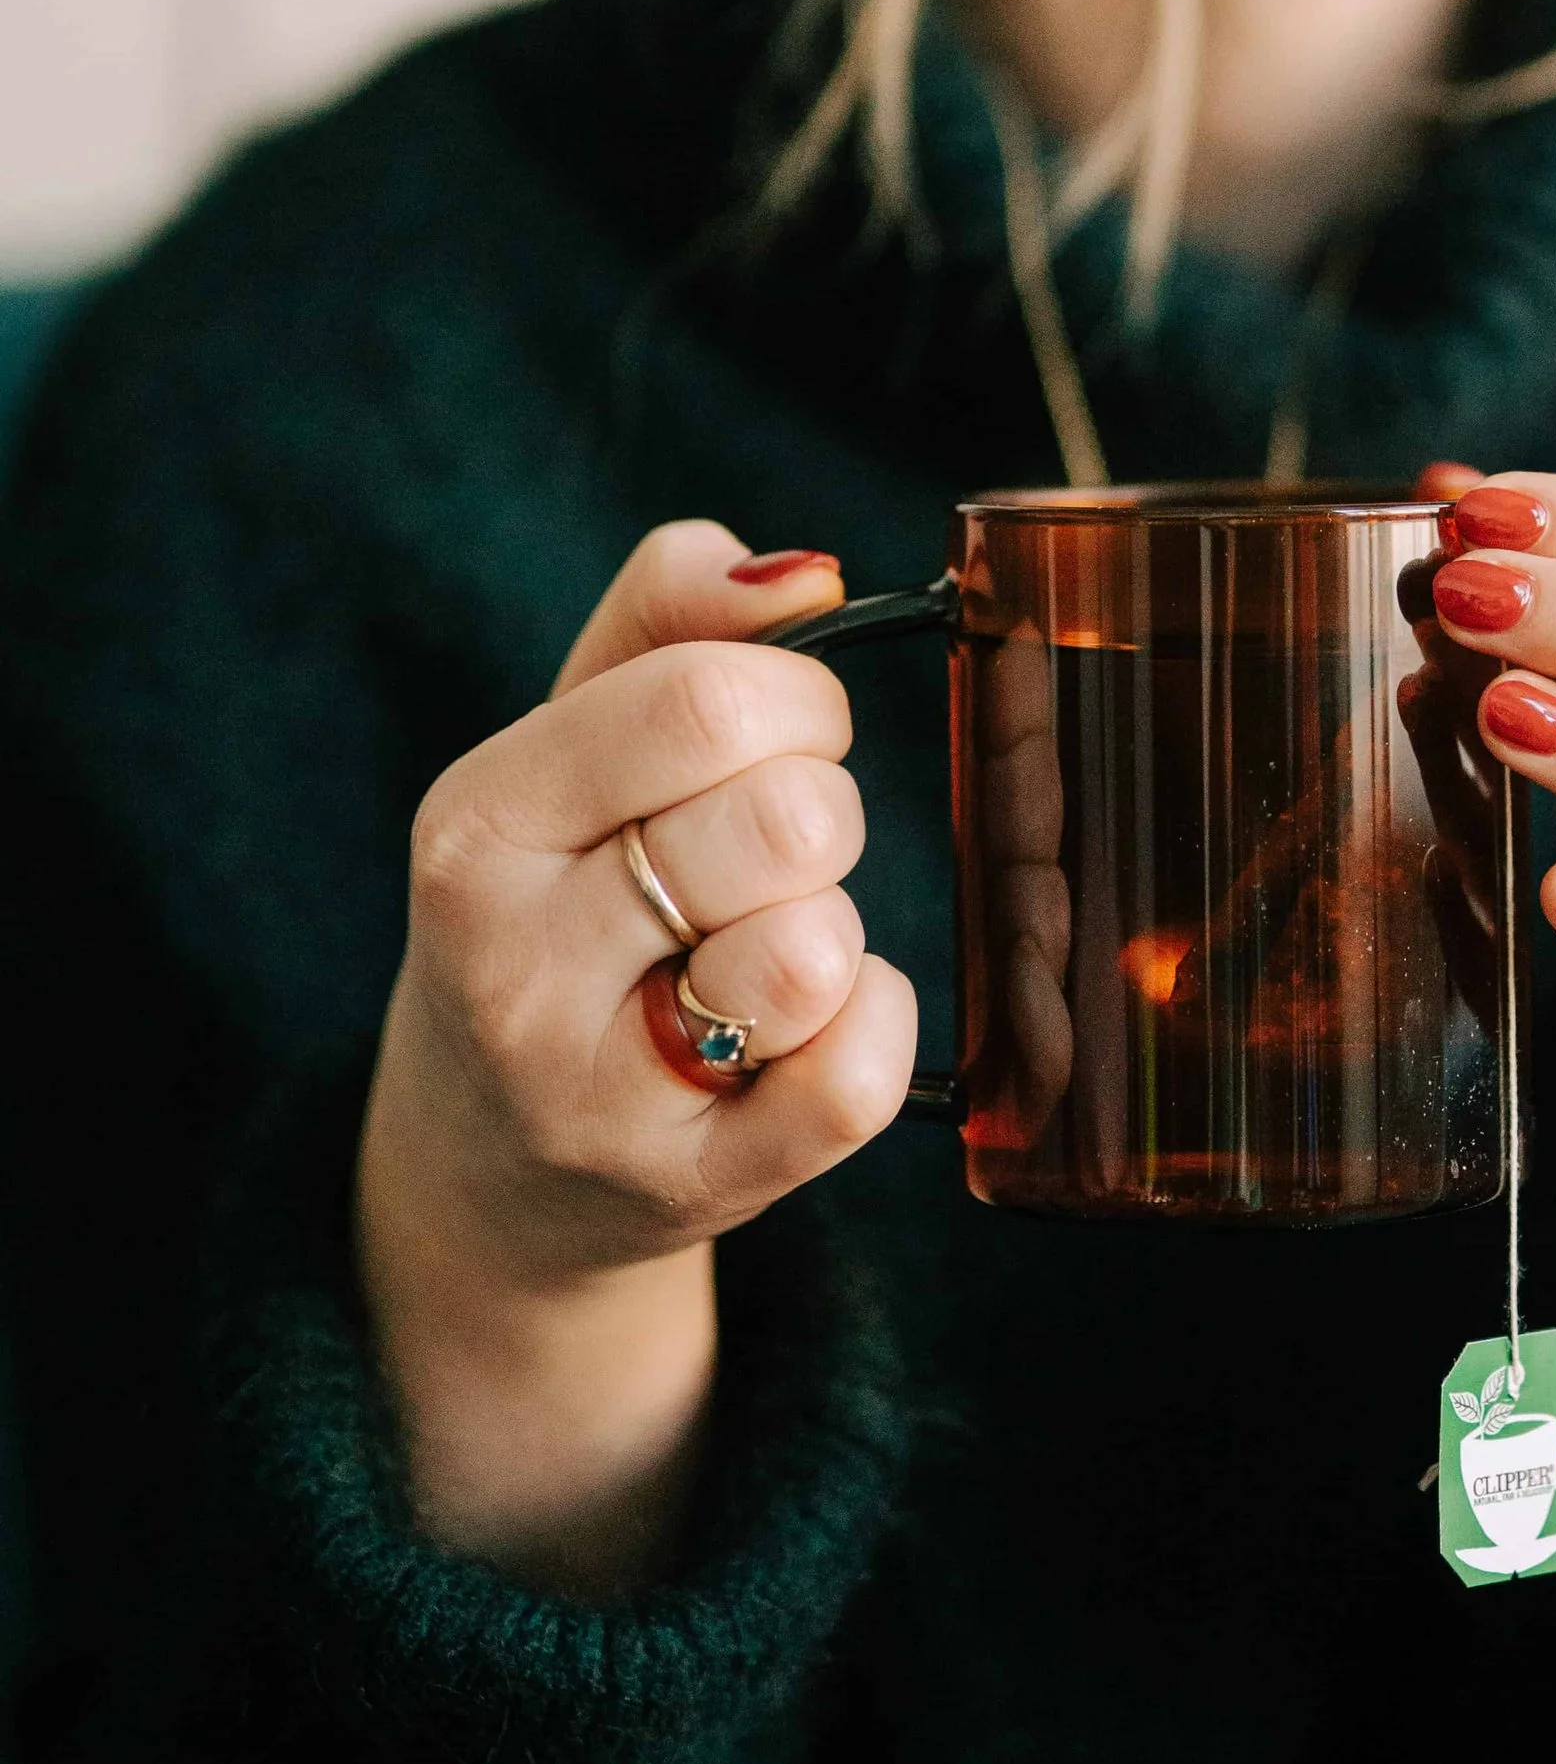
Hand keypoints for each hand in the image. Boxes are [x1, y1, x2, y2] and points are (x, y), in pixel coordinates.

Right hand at [355, 524, 917, 1596]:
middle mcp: (513, 966)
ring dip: (830, 927)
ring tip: (759, 945)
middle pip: (785, 820)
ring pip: (817, 950)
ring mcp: (595, 1095)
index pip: (706, 702)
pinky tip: (808, 1024)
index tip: (783, 730)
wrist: (486, 1163)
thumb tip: (803, 574)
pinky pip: (855, 1080)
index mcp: (477, 826)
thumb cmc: (558, 900)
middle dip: (821, 811)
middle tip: (768, 849)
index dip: (797, 698)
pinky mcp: (688, 1190)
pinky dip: (870, 1028)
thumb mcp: (566, 742)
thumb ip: (670, 615)